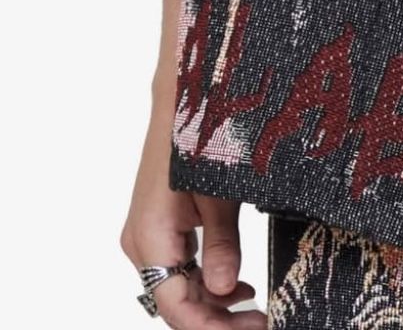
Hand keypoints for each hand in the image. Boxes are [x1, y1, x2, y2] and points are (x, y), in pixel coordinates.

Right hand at [121, 100, 266, 327]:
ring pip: (177, 287)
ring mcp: (148, 235)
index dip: (210, 328)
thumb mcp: (220, 193)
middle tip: (260, 324)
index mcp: (151, 238)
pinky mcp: (160, 226)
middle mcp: (141, 243)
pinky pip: (179, 267)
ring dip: (212, 304)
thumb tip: (224, 290)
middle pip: (175, 302)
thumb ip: (221, 244)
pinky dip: (205, 281)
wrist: (183, 98)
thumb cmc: (201, 138)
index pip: (175, 307)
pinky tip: (235, 286)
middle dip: (216, 321)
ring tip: (253, 310)